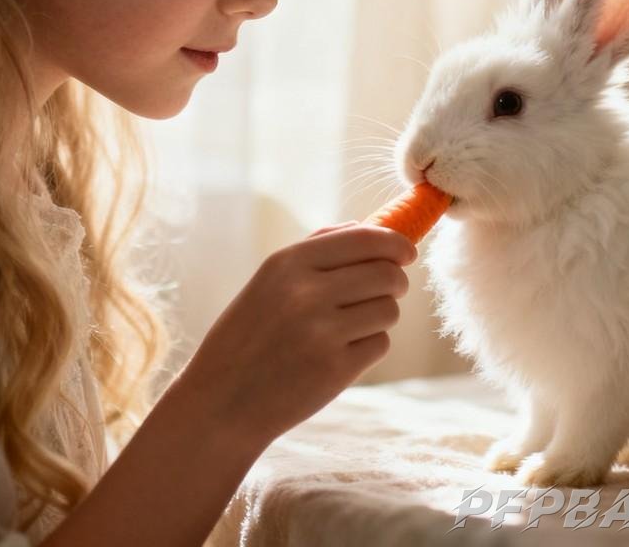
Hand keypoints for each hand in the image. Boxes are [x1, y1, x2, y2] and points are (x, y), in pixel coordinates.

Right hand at [179, 221, 416, 448]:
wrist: (221, 402)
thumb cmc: (249, 335)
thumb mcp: (269, 280)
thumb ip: (317, 248)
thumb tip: (370, 226)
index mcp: (289, 263)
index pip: (365, 238)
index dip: (396, 242)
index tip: (407, 251)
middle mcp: (307, 292)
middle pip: (387, 274)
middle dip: (395, 281)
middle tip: (386, 290)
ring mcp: (322, 332)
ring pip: (389, 309)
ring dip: (380, 316)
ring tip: (350, 326)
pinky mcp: (335, 370)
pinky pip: (380, 343)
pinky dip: (369, 346)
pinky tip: (340, 353)